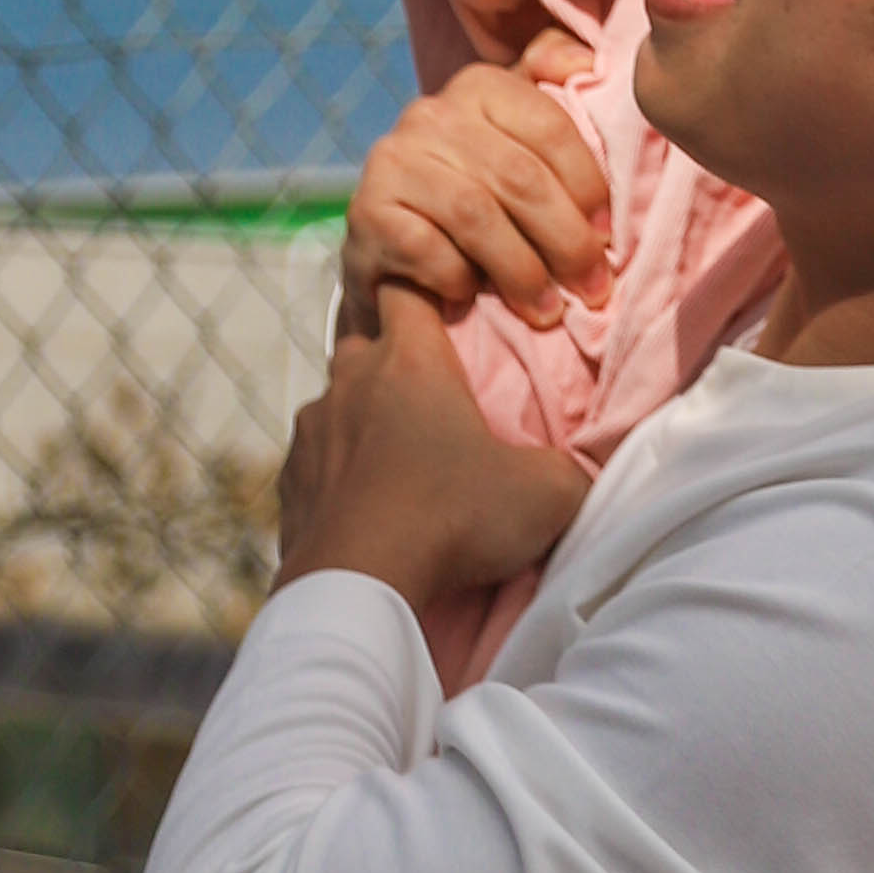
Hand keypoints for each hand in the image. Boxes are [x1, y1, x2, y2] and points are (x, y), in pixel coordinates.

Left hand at [277, 284, 591, 604]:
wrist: (359, 582)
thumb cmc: (452, 520)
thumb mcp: (542, 495)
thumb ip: (569, 470)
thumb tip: (584, 471)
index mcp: (410, 361)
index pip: (406, 289)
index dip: (423, 294)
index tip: (445, 315)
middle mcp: (351, 380)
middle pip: (366, 345)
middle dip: (391, 366)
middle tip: (428, 409)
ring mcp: (313, 428)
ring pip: (335, 406)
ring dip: (359, 426)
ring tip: (395, 470)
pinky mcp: (289, 481)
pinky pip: (313, 464)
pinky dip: (333, 478)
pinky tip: (360, 511)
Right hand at [340, 43, 610, 340]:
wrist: (396, 258)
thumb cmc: (478, 196)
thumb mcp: (517, 139)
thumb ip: (551, 90)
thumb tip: (585, 60)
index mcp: (478, 86)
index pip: (549, 126)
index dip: (588, 185)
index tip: (608, 236)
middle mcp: (429, 112)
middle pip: (518, 176)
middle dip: (566, 240)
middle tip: (592, 288)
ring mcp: (392, 159)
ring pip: (475, 213)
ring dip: (522, 271)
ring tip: (548, 310)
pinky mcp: (367, 212)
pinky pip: (426, 248)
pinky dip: (458, 277)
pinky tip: (473, 295)